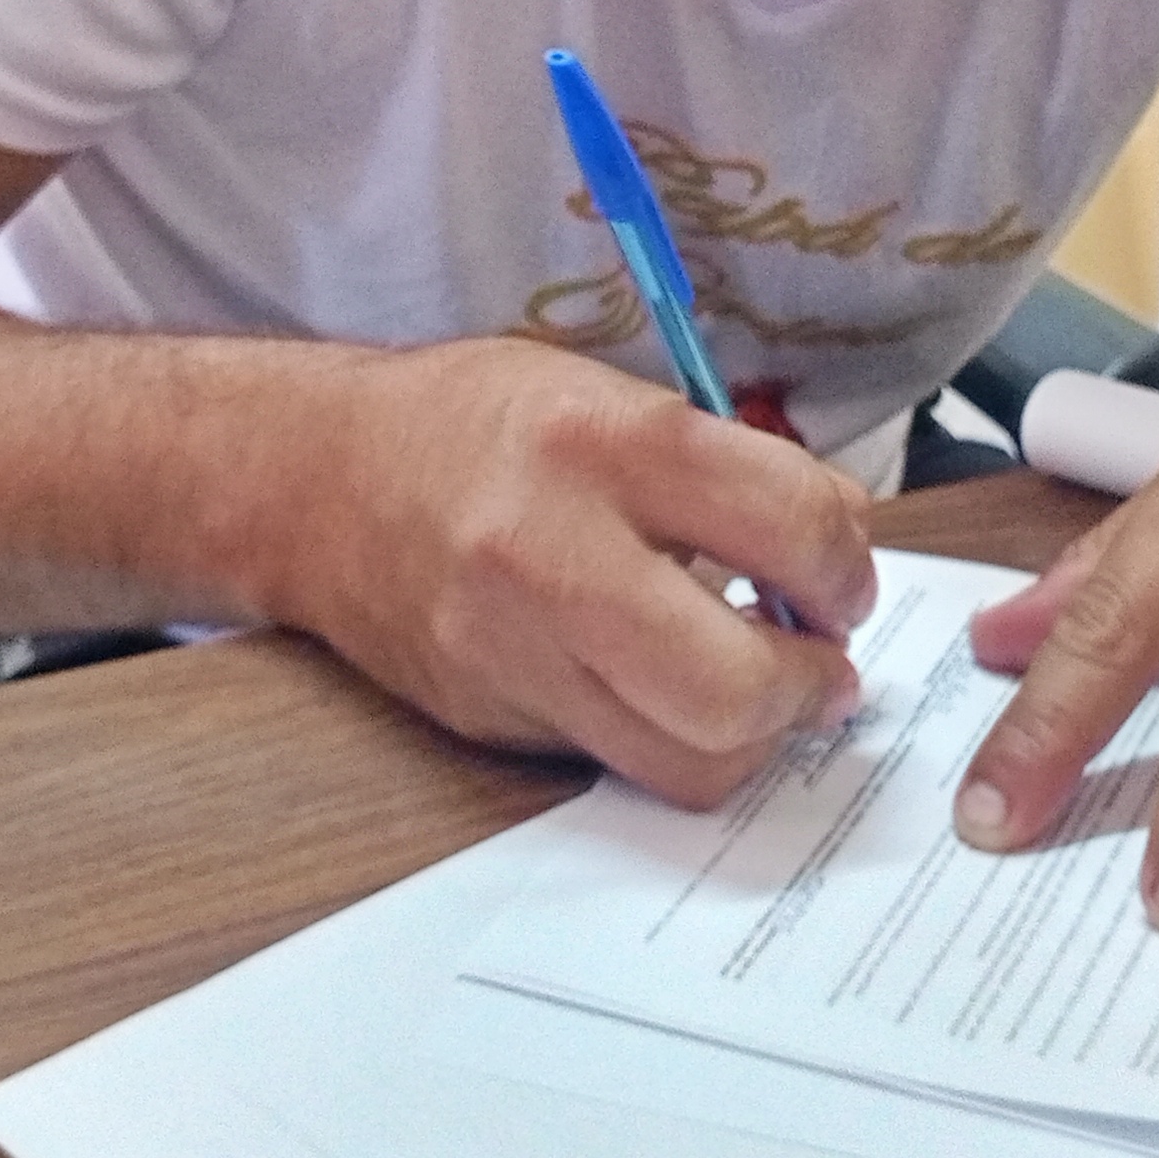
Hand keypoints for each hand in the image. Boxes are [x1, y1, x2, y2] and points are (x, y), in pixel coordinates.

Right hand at [246, 338, 874, 807]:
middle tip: (820, 658)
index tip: (841, 577)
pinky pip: (621, 764)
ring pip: (686, 761)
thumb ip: (727, 464)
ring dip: (753, 736)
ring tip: (759, 685)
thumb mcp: (606, 393)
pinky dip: (670, 737)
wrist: (312, 479)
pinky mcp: (493, 719)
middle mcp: (549, 554)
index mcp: (599, 441)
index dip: (846, 565)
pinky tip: (670, 687)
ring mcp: (514, 654)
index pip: (787, 523)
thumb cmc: (472, 424)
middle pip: (734, 686)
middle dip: (810, 685)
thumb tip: (839, 544)